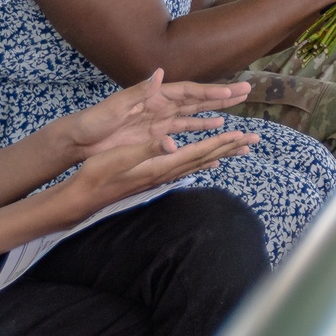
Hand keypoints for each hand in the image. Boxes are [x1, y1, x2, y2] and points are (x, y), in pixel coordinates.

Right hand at [62, 126, 259, 217]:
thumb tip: (170, 141)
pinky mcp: (155, 177)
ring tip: (241, 149)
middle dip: (231, 148)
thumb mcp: (119, 157)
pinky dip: (203, 161)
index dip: (222, 143)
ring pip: (200, 163)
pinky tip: (210, 163)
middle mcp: (167, 173)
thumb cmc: (96, 176)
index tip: (243, 135)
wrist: (81, 199)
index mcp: (162, 165)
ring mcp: (162, 177)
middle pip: (206, 158)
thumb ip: (145, 148)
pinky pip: (188, 167)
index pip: (199, 152)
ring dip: (222, 154)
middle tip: (254, 140)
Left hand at [65, 69, 252, 161]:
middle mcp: (162, 105)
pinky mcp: (158, 134)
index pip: (188, 91)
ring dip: (217, 110)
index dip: (209, 92)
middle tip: (246, 90)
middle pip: (198, 98)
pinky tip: (217, 126)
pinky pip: (185, 129)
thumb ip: (138, 92)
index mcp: (154, 95)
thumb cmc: (95, 121)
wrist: (80, 141)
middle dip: (222, 95)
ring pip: (196, 113)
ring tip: (239, 106)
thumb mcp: (114, 106)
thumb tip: (157, 73)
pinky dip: (202, 127)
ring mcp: (161, 120)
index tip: (229, 92)